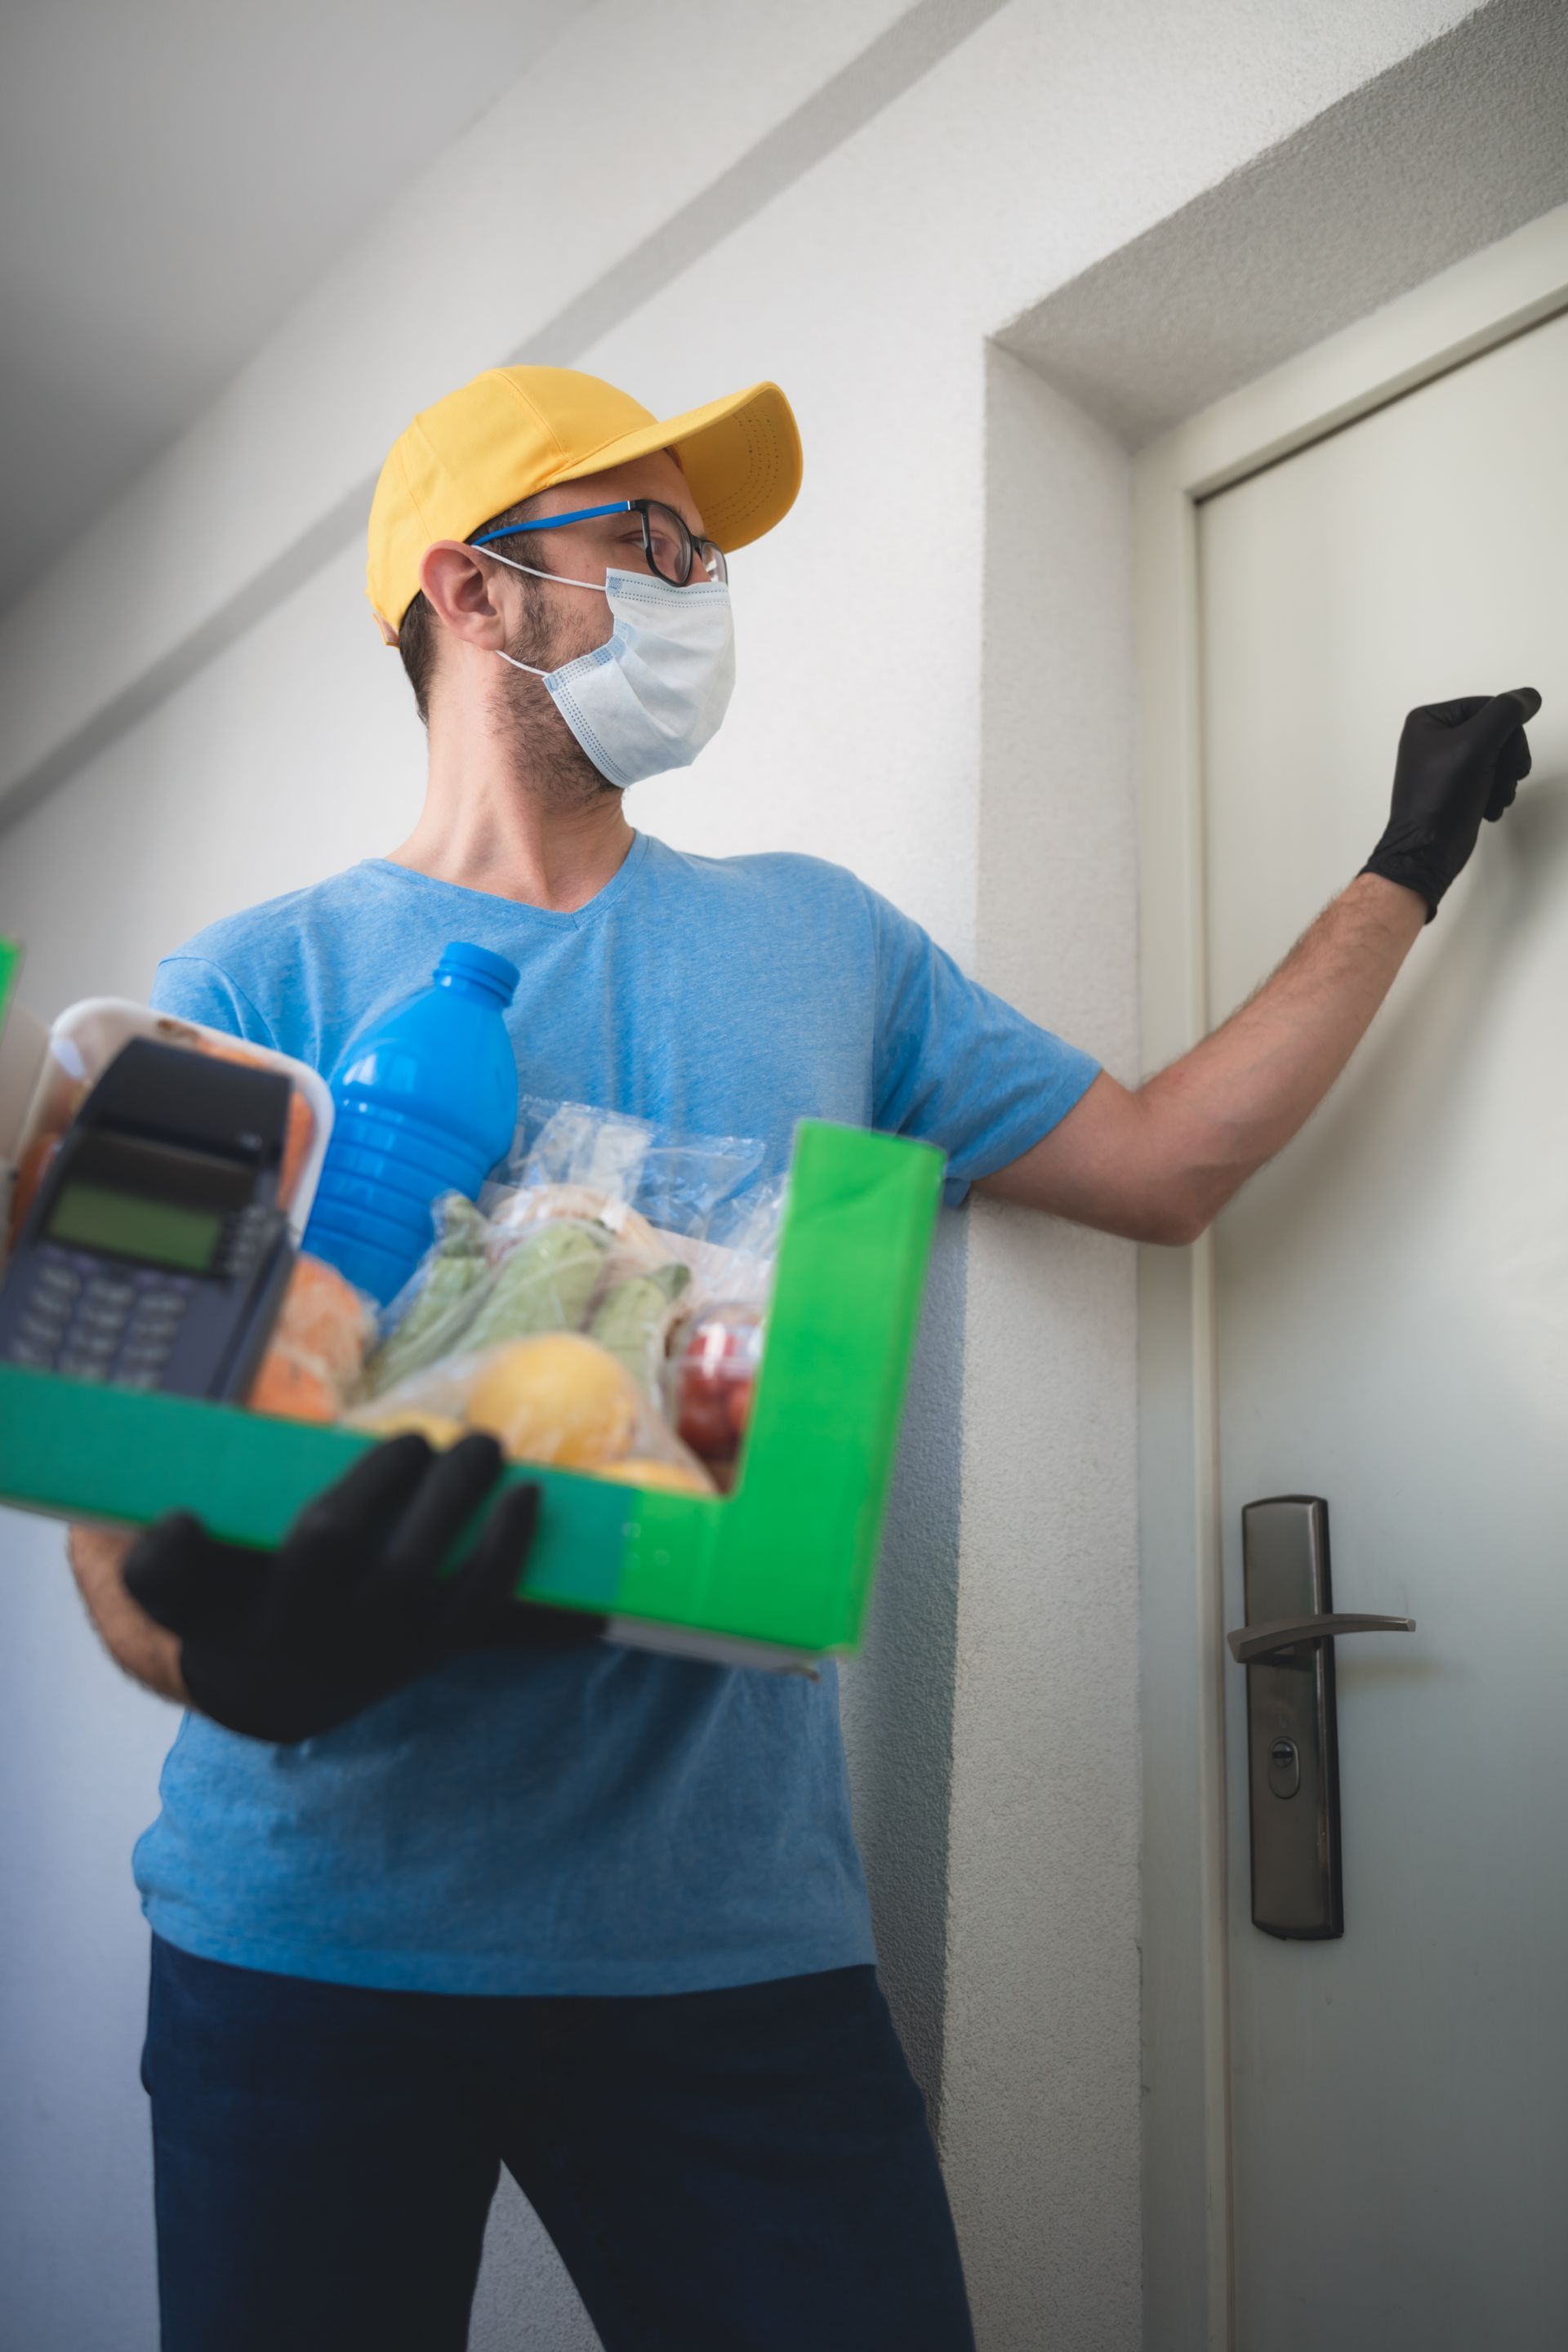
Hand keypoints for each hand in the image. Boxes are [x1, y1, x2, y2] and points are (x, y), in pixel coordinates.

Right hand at [122, 1433, 603, 1743]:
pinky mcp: (428, 1651)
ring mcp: (370, 1649)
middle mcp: (297, 1632)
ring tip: (484, 1450)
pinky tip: (535, 1505)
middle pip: (327, 1545)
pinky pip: (483, 1612)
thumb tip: (179, 1521)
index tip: (183, 1517)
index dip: (173, 1549)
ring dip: (456, 1505)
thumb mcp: (190, 1583)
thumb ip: (174, 1555)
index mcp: (225, 1609)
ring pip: (418, 1580)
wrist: (278, 1690)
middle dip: (379, 1482)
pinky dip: (516, 1560)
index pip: (176, 1580)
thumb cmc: (237, 1601)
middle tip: (416, 1438)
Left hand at [1363, 687, 1541, 918]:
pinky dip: (1495, 793)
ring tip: (1495, 798)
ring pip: (1498, 757)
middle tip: (1508, 778)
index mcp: (1429, 720)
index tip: (1508, 758)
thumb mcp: (1476, 744)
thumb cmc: (1444, 795)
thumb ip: (1505, 714)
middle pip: (1496, 733)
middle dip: (1508, 758)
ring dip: (1505, 779)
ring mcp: (1446, 765)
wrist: (1427, 853)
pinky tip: (1488, 810)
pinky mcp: (1456, 789)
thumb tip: (1529, 696)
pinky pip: (1490, 778)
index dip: (1508, 731)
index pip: (1489, 707)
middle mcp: (1434, 739)